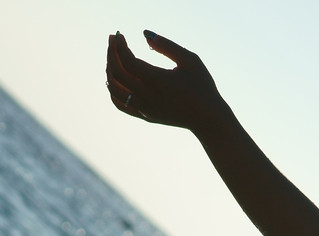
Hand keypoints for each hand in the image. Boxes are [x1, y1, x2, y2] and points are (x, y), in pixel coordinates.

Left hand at [105, 30, 227, 130]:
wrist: (208, 119)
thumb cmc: (202, 86)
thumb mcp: (190, 60)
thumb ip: (167, 46)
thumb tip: (145, 34)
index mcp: (159, 81)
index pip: (128, 61)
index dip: (120, 46)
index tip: (120, 34)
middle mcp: (148, 96)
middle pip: (117, 73)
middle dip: (111, 53)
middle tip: (113, 39)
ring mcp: (145, 108)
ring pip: (114, 88)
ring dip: (109, 69)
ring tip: (114, 55)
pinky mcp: (145, 116)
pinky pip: (119, 103)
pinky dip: (113, 89)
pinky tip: (115, 77)